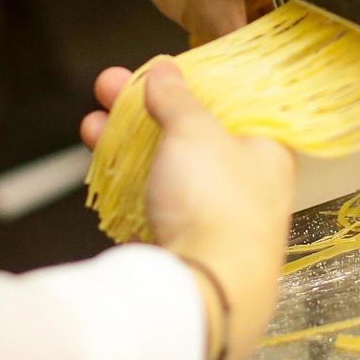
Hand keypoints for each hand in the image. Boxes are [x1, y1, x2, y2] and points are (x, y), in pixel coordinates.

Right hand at [82, 63, 295, 359]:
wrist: (203, 291)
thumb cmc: (216, 203)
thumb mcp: (196, 133)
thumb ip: (178, 99)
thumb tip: (165, 70)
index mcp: (268, 151)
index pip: (234, 105)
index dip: (195, 84)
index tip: (159, 69)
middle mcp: (247, 183)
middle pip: (192, 133)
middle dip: (145, 107)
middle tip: (107, 84)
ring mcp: (213, 214)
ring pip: (167, 165)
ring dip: (127, 139)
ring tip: (92, 120)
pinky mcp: (183, 241)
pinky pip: (153, 198)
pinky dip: (126, 176)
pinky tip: (100, 157)